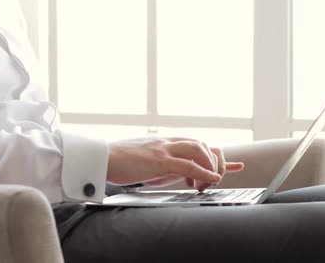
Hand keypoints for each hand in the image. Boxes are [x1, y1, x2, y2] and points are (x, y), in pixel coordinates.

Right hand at [106, 137, 244, 191]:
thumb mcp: (145, 161)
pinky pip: (188, 164)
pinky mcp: (159, 160)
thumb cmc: (119, 162)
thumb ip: (162, 165)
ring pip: (199, 150)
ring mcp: (164, 149)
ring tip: (211, 181)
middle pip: (202, 144)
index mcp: (164, 143)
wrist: (101, 157)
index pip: (196, 143)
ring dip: (210, 166)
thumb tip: (174, 175)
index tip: (223, 170)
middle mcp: (167, 142)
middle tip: (212, 180)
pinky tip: (212, 179)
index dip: (213, 156)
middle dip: (214, 162)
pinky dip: (204, 172)